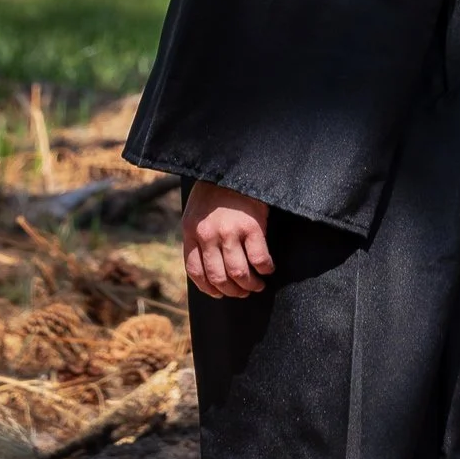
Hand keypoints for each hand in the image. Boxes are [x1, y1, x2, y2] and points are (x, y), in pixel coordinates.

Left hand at [182, 180, 273, 298]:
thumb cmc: (216, 189)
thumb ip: (199, 236)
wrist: (234, 165)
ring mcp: (229, 231)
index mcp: (191, 231)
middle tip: (243, 292)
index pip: (196, 271)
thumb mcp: (197, 212)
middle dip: (233, 291)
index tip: (220, 293)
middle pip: (218, 277)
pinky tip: (268, 268)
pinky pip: (259, 259)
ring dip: (250, 285)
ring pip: (239, 273)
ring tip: (257, 285)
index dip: (209, 288)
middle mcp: (207, 234)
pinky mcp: (252, 226)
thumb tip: (210, 266)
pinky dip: (265, 269)